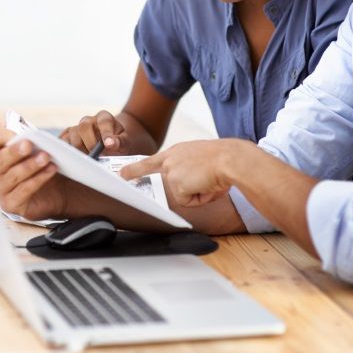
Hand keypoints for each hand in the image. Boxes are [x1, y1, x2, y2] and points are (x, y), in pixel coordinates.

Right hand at [0, 112, 66, 220]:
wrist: (56, 189)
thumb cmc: (38, 163)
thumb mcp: (28, 142)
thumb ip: (8, 128)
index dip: (2, 134)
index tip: (18, 132)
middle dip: (14, 151)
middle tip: (29, 144)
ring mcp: (1, 190)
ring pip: (13, 176)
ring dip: (30, 165)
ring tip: (46, 157)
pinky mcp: (11, 204)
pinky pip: (24, 190)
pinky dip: (38, 179)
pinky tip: (51, 170)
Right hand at [60, 110, 131, 154]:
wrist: (109, 144)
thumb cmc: (117, 142)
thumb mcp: (124, 142)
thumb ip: (120, 141)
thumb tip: (111, 144)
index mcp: (104, 117)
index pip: (104, 121)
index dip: (106, 133)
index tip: (108, 145)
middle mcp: (88, 120)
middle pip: (83, 127)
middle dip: (89, 143)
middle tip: (95, 156)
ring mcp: (76, 128)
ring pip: (71, 135)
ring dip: (78, 150)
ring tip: (85, 162)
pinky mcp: (67, 137)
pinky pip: (62, 142)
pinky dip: (66, 152)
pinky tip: (73, 161)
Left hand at [120, 139, 250, 206]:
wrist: (231, 159)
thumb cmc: (225, 160)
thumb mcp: (203, 160)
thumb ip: (191, 171)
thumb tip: (191, 188)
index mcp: (179, 151)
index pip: (154, 159)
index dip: (137, 167)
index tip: (123, 172)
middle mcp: (171, 158)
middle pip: (147, 168)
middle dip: (133, 173)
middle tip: (122, 175)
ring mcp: (172, 170)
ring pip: (180, 193)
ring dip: (196, 193)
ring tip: (209, 181)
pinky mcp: (176, 183)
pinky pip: (188, 201)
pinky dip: (200, 198)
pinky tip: (207, 185)